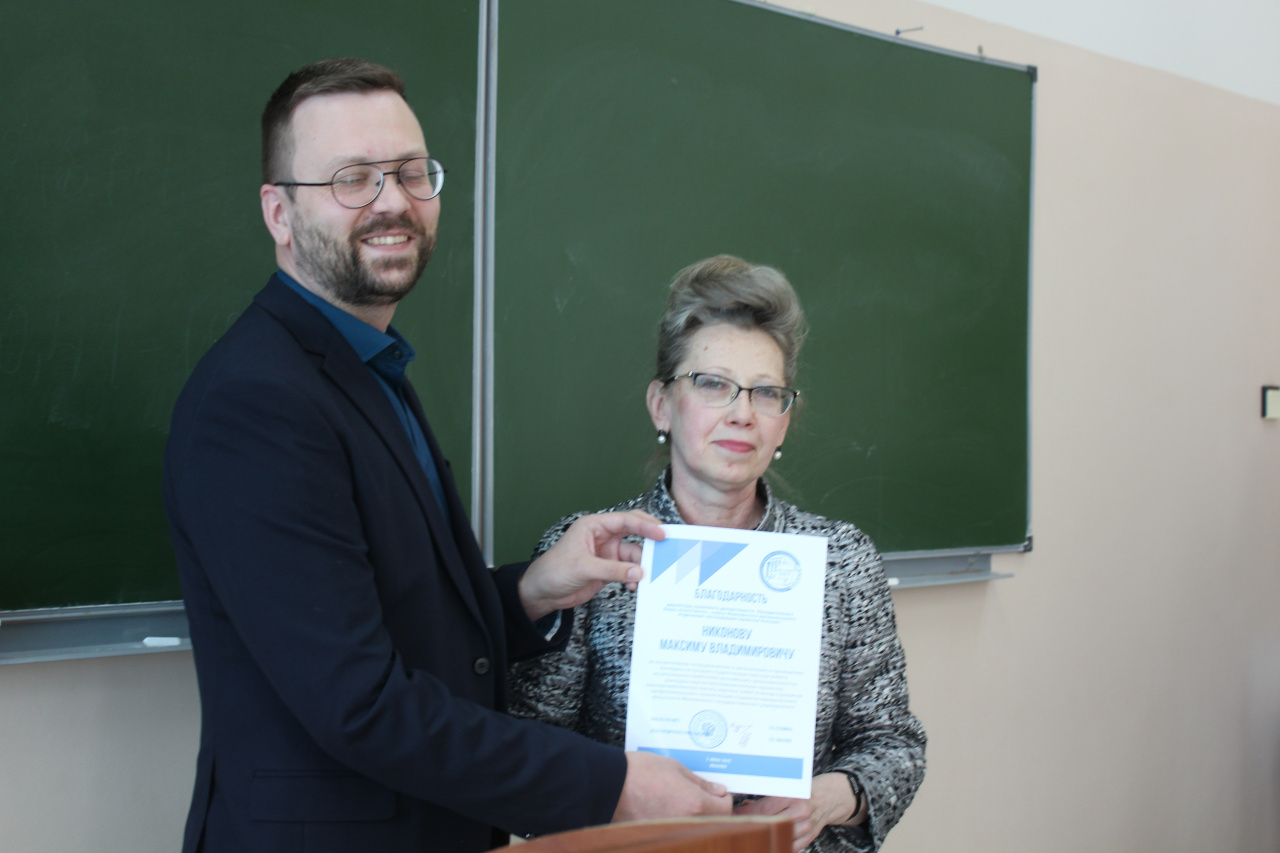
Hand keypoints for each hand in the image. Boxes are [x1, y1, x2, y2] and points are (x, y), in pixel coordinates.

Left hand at [519, 510, 665, 620]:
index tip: (661, 534)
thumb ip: (612, 570)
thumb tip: (638, 572)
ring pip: (634, 555)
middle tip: (667, 547)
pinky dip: (634, 577)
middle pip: (634, 533)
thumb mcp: (583, 568)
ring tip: (651, 575)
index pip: (625, 520)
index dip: (645, 525)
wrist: (543, 592)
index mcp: (594, 526)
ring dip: (643, 565)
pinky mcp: (608, 569)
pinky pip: (629, 571)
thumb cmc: (554, 571)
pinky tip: (635, 586)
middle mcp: (603, 537)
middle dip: (650, 540)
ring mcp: (607, 553)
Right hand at [613, 750, 731, 821]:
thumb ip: (700, 782)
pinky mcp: (659, 836)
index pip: (726, 808)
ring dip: (694, 815)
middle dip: (711, 808)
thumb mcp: (675, 768)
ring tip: (680, 799)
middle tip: (702, 794)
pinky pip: (677, 830)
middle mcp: (687, 823)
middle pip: (713, 821)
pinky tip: (667, 807)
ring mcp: (672, 832)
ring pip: (695, 826)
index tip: (717, 791)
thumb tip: (718, 790)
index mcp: (695, 804)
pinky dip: (677, 820)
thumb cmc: (639, 772)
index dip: (723, 797)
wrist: (608, 786)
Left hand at [733, 773, 859, 851]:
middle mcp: (801, 812)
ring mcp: (806, 827)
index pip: (765, 808)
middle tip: (738, 826)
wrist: (829, 798)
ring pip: (780, 836)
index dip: (747, 813)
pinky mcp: (809, 838)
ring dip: (764, 836)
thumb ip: (767, 800)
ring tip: (751, 835)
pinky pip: (790, 846)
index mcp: (793, 796)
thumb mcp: (787, 789)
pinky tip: (767, 842)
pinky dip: (778, 844)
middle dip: (753, 825)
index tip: (734, 815)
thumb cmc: (805, 791)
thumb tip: (745, 807)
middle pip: (770, 823)